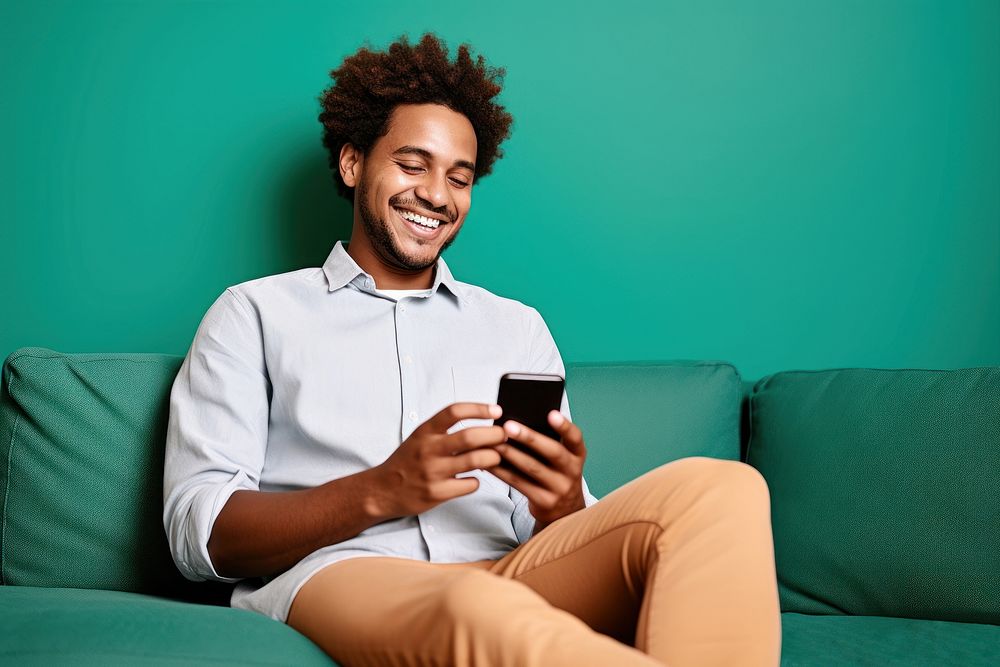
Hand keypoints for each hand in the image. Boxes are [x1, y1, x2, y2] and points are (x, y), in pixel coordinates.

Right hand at [369, 403, 507, 519]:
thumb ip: (445, 430)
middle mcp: (428, 449)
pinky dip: (477, 481)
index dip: (479, 408)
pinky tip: (474, 478)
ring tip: (496, 457)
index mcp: (425, 431)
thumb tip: (483, 421)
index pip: (454, 411)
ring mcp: (432, 472)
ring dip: (493, 458)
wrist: (382, 490)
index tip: (497, 410)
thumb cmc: (408, 461)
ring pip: (475, 461)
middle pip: (470, 437)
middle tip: (505, 435)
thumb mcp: (420, 437)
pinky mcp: (436, 493)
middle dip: (494, 434)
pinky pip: (470, 485)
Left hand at [487, 410, 587, 528]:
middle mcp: (572, 471)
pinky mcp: (544, 502)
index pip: (575, 438)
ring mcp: (560, 488)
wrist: (564, 511)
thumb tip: (518, 423)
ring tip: (493, 443)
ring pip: (532, 468)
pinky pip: (519, 483)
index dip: (565, 426)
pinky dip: (502, 472)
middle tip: (508, 426)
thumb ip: (549, 443)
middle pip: (553, 451)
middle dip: (529, 437)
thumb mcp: (562, 460)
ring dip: (510, 454)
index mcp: (577, 455)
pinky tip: (489, 463)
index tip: (551, 413)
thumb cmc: (557, 474)